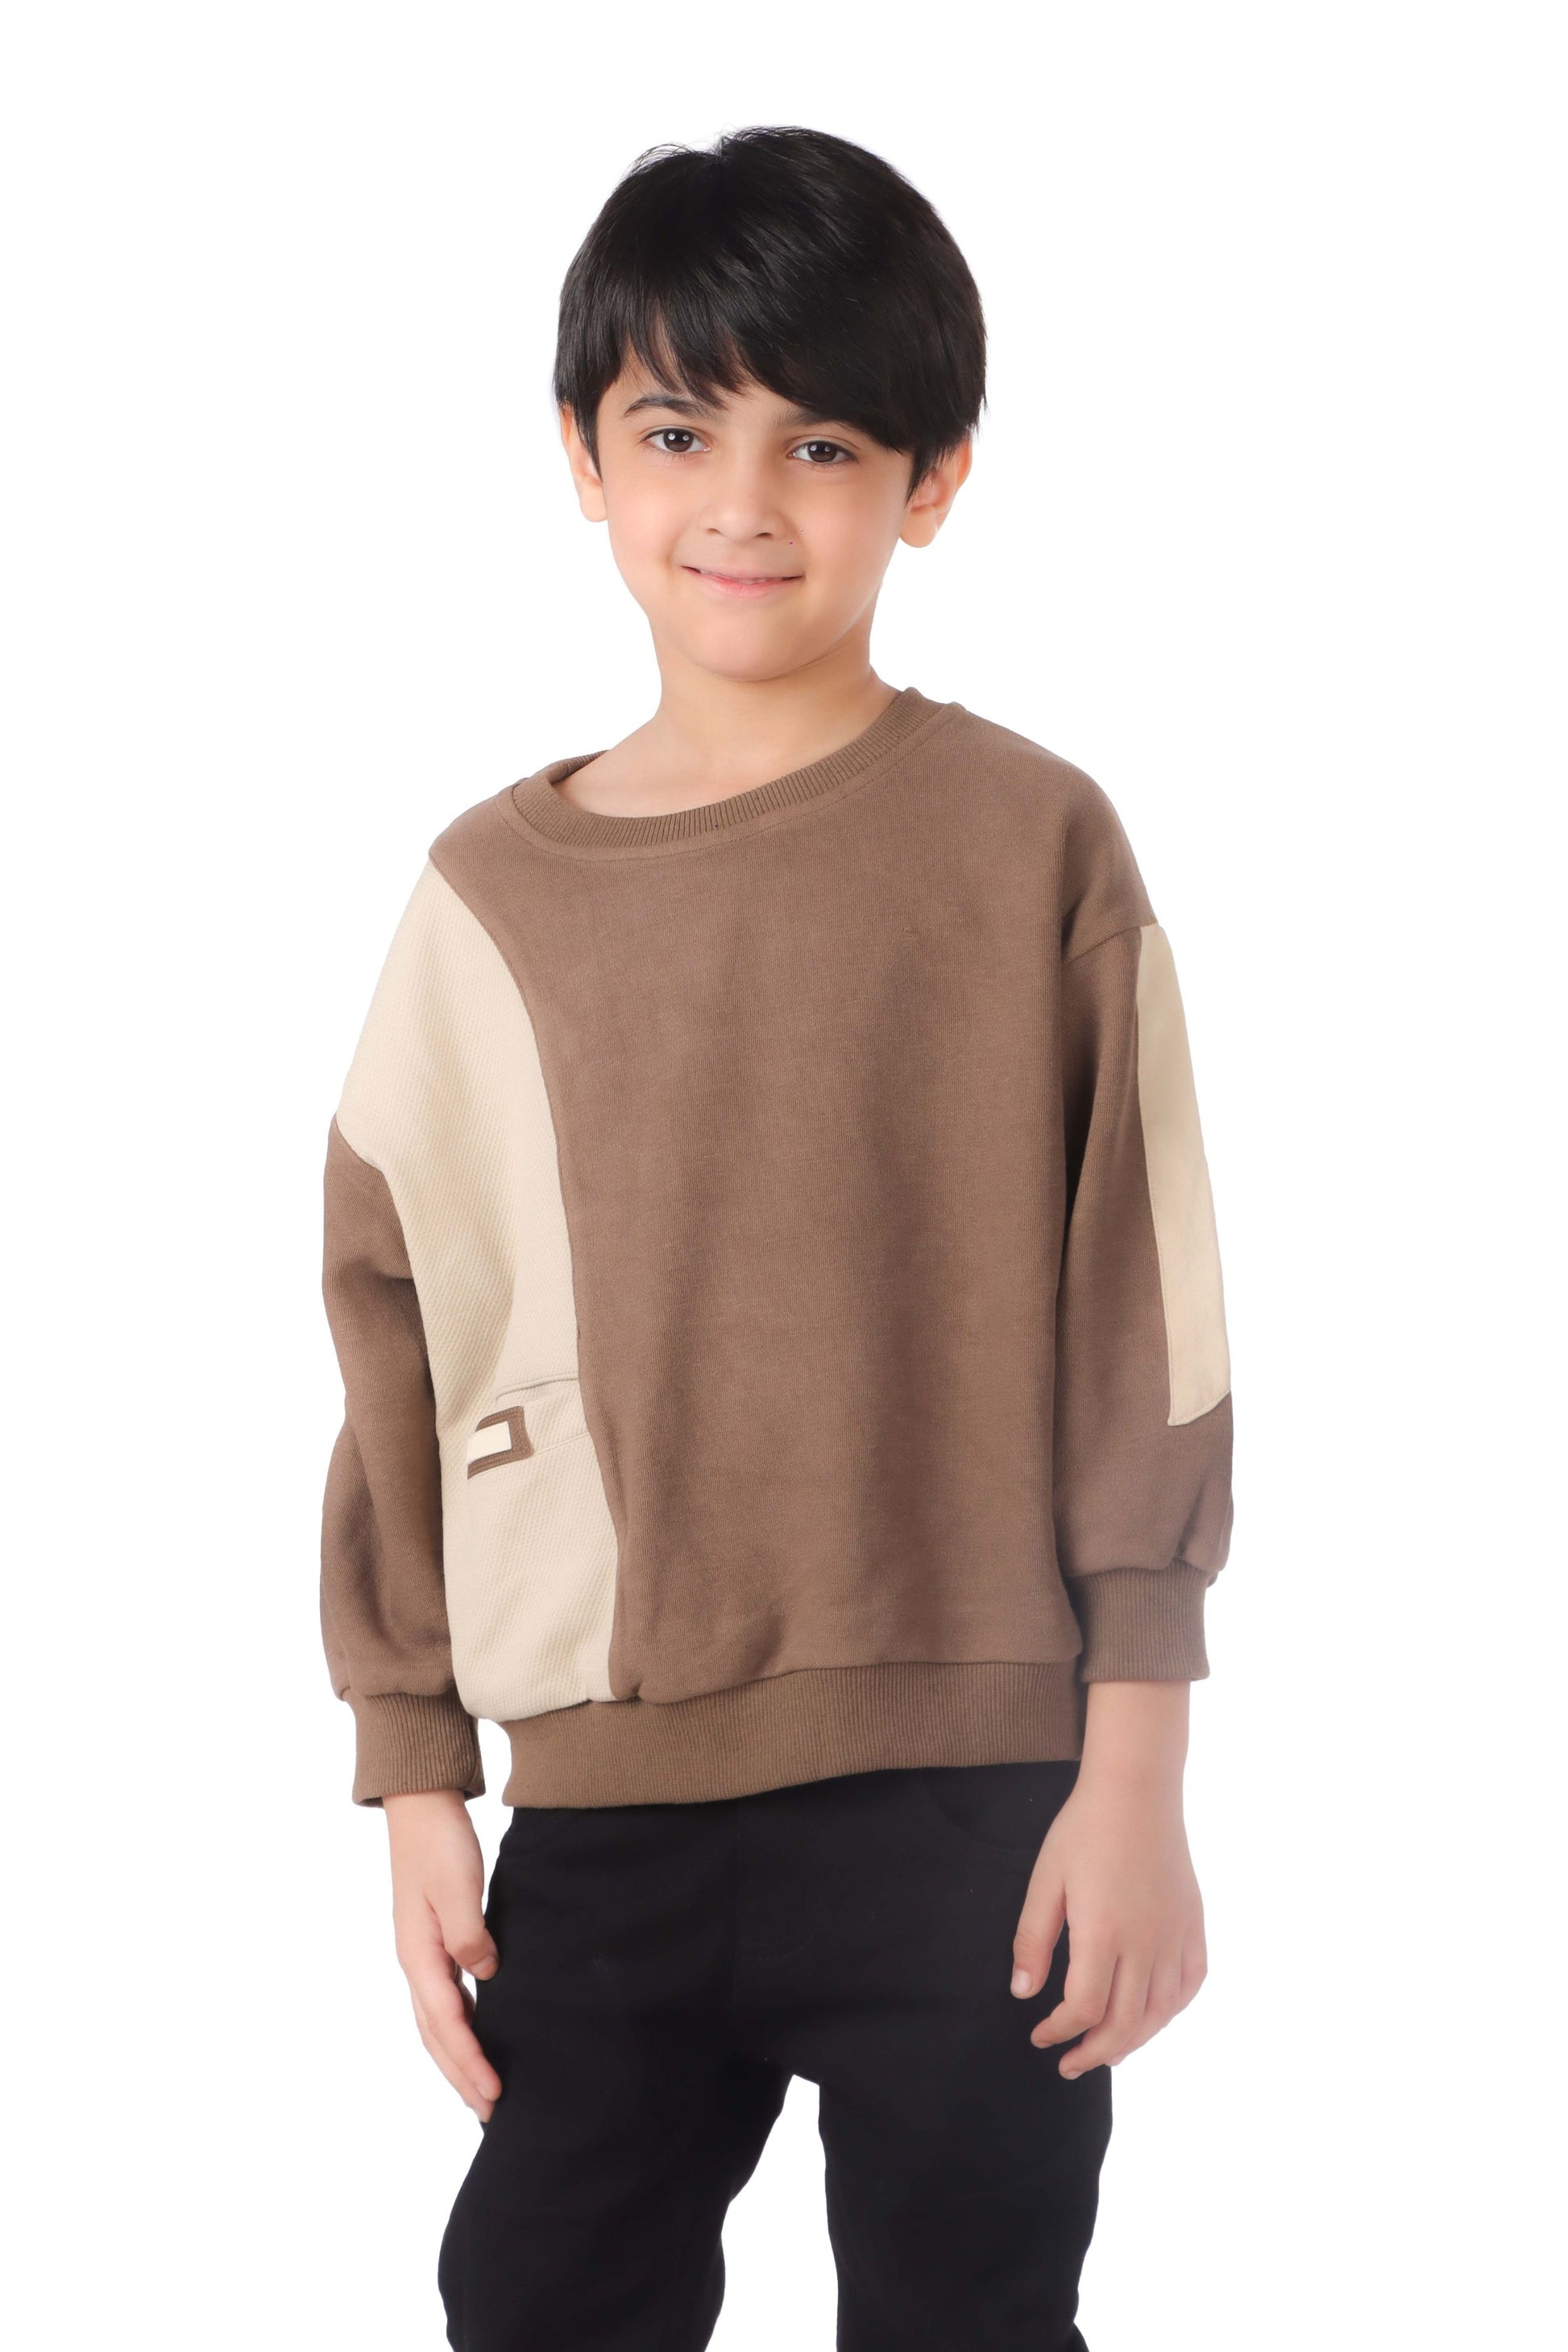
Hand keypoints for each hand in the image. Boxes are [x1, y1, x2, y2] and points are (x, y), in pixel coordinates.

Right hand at [383, 1788, 502, 2119]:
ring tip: (482, 2091)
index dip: (470, 2061)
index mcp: (417, 1954)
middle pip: (435, 2036)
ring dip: (458, 2058)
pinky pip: (444, 2000)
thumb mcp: (459, 1885)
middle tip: (490, 2113)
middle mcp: (414, 1962)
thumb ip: (471, 1934)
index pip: (446, 2024)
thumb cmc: (440, 1842)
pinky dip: (460, 2028)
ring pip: (437, 2023)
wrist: (420, 1805)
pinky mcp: (432, 1942)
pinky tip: (478, 2035)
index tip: (494, 2093)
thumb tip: (485, 1976)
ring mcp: (421, 1954)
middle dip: (460, 2076)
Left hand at [1009, 1687, 1207, 2078]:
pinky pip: (1190, 1984)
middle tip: (1069, 2063)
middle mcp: (1146, 1944)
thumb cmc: (1083, 1830)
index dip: (1060, 2032)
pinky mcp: (1193, 1925)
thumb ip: (1033, 1940)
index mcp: (1104, 1934)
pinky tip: (1151, 2017)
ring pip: (1161, 2013)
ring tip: (1105, 2050)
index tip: (1039, 2035)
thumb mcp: (1046, 1880)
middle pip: (1125, 2025)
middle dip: (1093, 2052)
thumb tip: (1023, 1993)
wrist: (1137, 1791)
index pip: (1085, 2009)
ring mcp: (1175, 1936)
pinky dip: (1170, 2011)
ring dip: (1132, 2041)